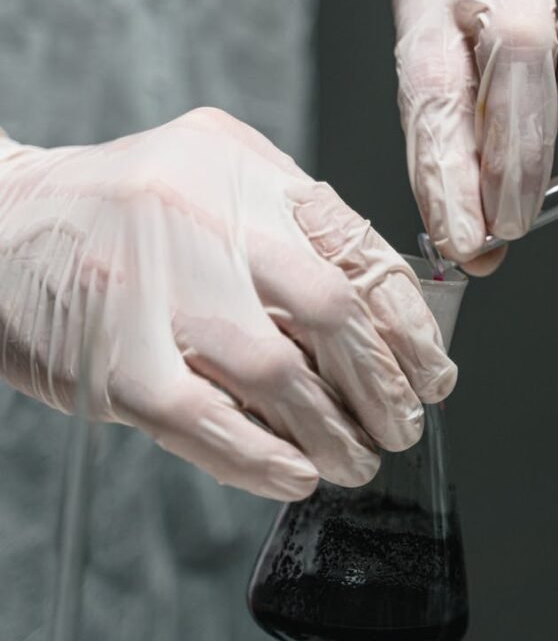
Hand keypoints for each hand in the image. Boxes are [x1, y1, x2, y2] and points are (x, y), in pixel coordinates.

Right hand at [0, 108, 454, 498]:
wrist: (1, 221)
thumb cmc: (118, 201)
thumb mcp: (211, 164)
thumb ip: (287, 208)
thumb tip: (373, 286)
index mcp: (241, 172)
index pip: (358, 252)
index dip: (409, 324)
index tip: (432, 370)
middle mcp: (207, 221)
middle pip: (333, 312)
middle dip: (384, 383)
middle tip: (403, 423)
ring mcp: (160, 292)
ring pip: (280, 377)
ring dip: (333, 433)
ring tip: (355, 460)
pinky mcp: (118, 361)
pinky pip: (208, 423)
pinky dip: (262, 459)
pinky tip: (295, 476)